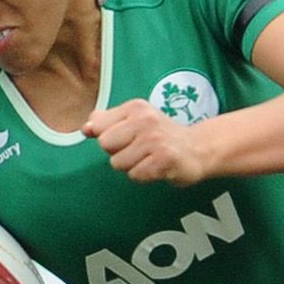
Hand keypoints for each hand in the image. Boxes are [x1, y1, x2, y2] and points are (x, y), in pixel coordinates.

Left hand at [85, 100, 217, 184]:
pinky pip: (135, 175)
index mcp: (135, 108)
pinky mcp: (164, 160)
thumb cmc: (162, 136)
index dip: (109, 137)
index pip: (99, 126)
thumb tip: (86, 128)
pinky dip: (143, 176)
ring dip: (131, 166)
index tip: (126, 138)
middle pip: (106, 145)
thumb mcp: (136, 119)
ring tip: (148, 158)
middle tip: (139, 150)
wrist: (198, 149)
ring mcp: (155, 140)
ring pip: (118, 163)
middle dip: (118, 152)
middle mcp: (145, 120)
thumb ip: (108, 121)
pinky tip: (156, 168)